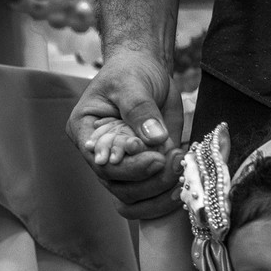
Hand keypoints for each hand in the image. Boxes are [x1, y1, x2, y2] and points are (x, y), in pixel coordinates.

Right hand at [66, 49, 189, 218]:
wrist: (146, 72)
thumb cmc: (131, 72)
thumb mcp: (132, 83)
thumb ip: (140, 109)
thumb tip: (154, 137)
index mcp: (86, 133)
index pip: (102, 164)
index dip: (128, 168)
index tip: (156, 158)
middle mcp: (102, 156)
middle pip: (119, 187)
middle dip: (150, 181)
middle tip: (175, 161)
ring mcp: (123, 167)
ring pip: (136, 199)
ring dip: (162, 190)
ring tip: (181, 164)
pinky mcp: (145, 171)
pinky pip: (153, 196)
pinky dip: (170, 192)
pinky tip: (185, 175)